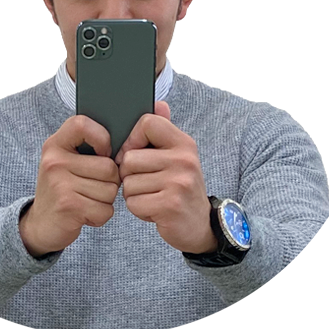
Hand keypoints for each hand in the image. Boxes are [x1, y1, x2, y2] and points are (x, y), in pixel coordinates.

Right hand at [19, 115, 120, 256]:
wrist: (40, 225)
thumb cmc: (62, 189)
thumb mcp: (65, 162)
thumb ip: (87, 149)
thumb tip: (125, 148)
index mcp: (55, 145)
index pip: (82, 124)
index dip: (102, 137)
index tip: (103, 153)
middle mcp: (54, 161)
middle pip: (109, 166)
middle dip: (110, 181)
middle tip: (93, 187)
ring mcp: (60, 184)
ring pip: (110, 190)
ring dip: (106, 200)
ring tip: (87, 200)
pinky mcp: (68, 207)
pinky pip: (105, 210)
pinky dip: (101, 216)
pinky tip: (86, 214)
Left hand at [116, 101, 216, 253]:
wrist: (200, 225)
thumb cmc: (181, 187)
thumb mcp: (178, 156)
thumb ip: (164, 132)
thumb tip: (159, 103)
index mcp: (183, 143)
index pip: (148, 122)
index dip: (133, 138)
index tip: (136, 152)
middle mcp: (184, 159)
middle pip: (129, 157)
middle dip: (129, 174)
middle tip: (147, 183)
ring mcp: (179, 183)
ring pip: (128, 183)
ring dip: (134, 194)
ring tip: (153, 197)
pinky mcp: (170, 205)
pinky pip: (133, 203)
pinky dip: (138, 210)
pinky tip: (154, 210)